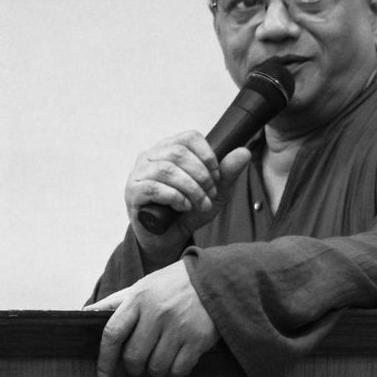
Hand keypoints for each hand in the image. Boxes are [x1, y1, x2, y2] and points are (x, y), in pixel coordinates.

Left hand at [83, 259, 218, 376]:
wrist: (213, 278)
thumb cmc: (171, 285)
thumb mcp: (142, 286)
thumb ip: (114, 302)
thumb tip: (85, 314)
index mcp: (139, 297)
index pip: (113, 333)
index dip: (104, 359)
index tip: (103, 375)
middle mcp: (157, 312)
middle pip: (134, 356)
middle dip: (133, 366)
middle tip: (139, 361)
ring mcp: (179, 326)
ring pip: (156, 367)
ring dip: (156, 369)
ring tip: (161, 355)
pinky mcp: (198, 339)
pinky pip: (178, 370)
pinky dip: (176, 370)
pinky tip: (178, 356)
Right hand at [125, 130, 250, 265]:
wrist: (167, 239)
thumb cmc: (187, 211)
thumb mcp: (214, 192)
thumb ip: (227, 172)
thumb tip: (244, 152)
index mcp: (168, 149)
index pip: (189, 137)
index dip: (207, 155)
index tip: (216, 175)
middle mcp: (150, 156)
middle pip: (178, 153)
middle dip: (201, 175)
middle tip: (211, 194)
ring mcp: (138, 173)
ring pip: (167, 170)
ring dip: (191, 189)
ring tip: (200, 204)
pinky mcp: (132, 192)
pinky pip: (153, 188)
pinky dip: (175, 197)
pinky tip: (183, 207)